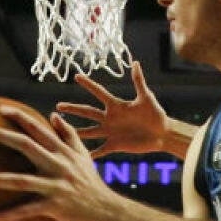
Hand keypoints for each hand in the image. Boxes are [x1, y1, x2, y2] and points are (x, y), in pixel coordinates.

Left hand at [0, 107, 123, 220]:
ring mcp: (56, 184)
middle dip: (3, 136)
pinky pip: (26, 210)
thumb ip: (69, 135)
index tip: (0, 109)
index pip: (38, 128)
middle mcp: (58, 164)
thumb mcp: (84, 155)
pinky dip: (7, 215)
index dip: (20, 117)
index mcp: (62, 151)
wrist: (108, 210)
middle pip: (26, 145)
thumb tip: (54, 115)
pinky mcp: (55, 205)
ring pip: (21, 180)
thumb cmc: (91, 183)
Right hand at [55, 60, 173, 157]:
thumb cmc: (156, 114)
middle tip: (58, 106)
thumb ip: (139, 81)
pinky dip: (90, 155)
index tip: (76, 76)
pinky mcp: (114, 145)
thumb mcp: (147, 98)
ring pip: (89, 132)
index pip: (99, 92)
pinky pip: (99, 151)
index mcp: (116, 105)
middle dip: (73, 109)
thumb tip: (135, 62)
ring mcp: (110, 132)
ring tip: (61, 131)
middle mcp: (110, 118)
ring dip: (75, 132)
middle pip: (87, 112)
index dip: (88, 84)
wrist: (162, 134)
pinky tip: (79, 158)